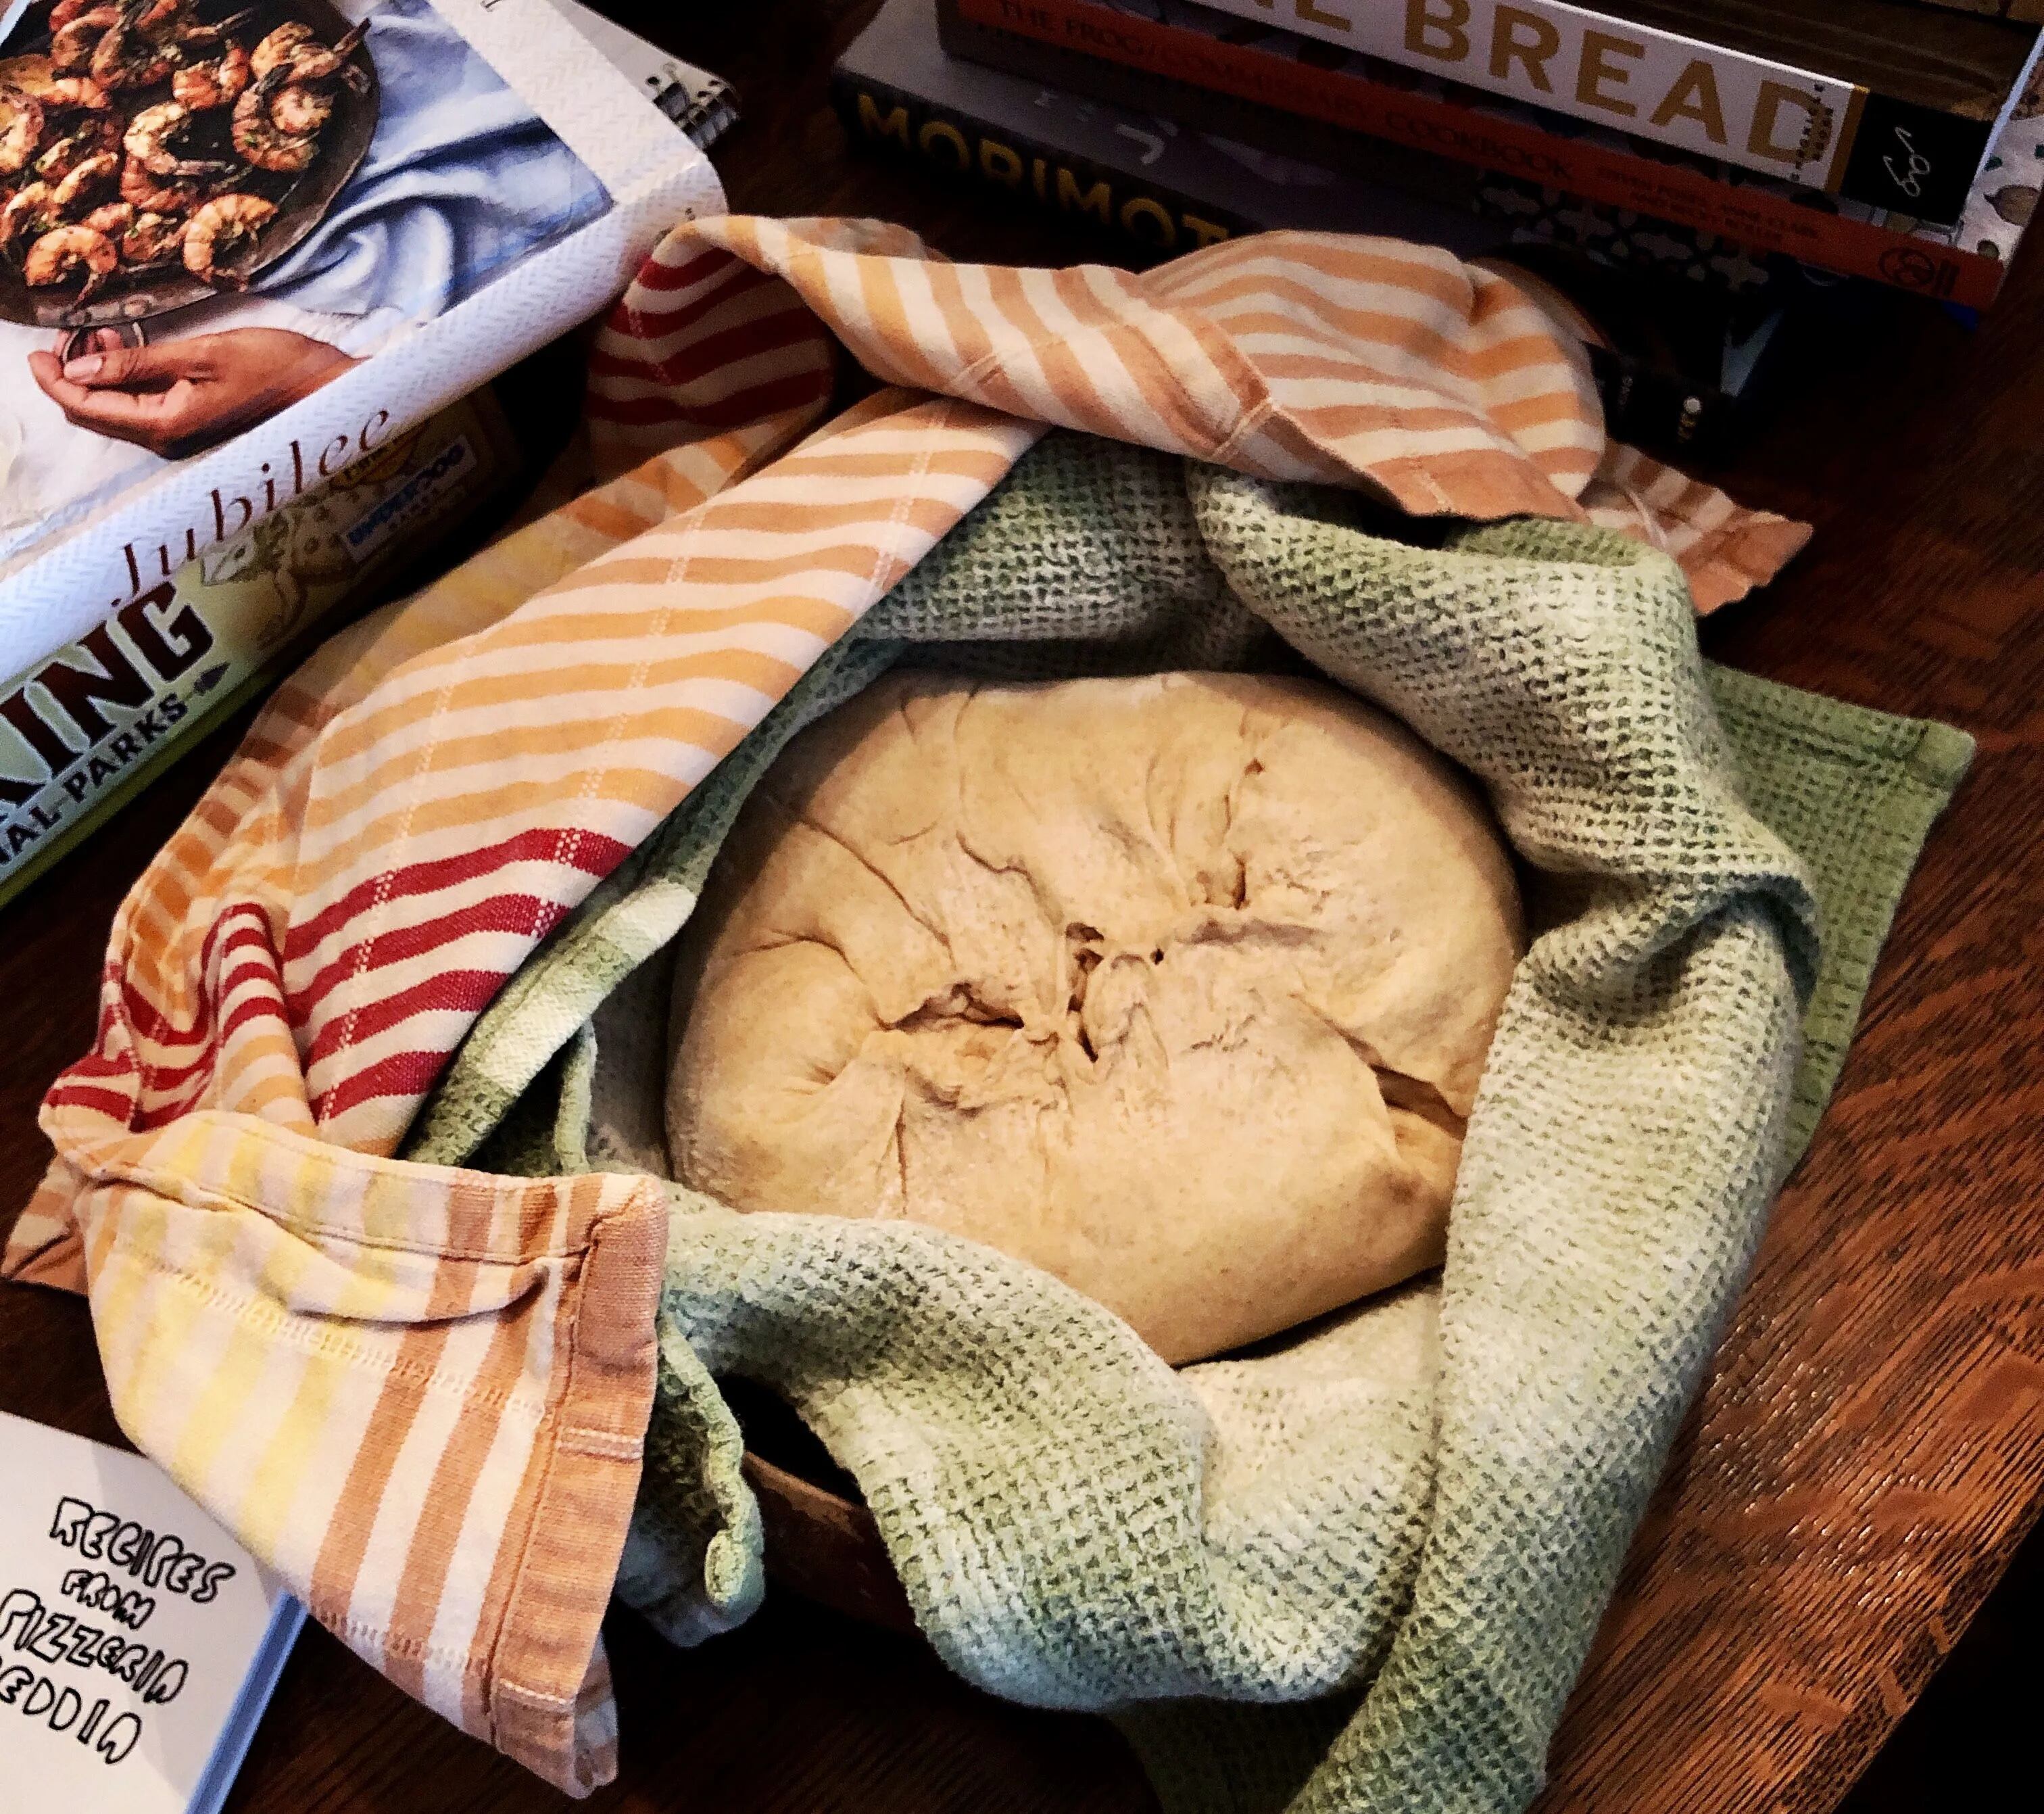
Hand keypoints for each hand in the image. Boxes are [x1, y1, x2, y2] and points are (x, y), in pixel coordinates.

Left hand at [28, 327, 359, 458]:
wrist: (326, 390)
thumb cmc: (274, 367)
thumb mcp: (202, 353)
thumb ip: (138, 363)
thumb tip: (80, 369)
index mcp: (166, 423)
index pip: (86, 406)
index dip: (53, 379)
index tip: (34, 350)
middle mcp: (168, 439)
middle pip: (94, 414)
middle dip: (72, 375)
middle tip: (71, 332)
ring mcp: (180, 437)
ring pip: (115, 410)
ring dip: (98, 374)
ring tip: (102, 334)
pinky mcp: (193, 427)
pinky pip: (139, 409)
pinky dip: (123, 381)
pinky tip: (127, 351)